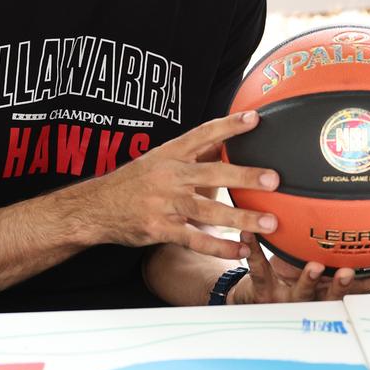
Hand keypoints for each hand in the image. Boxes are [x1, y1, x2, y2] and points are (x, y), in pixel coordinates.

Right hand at [73, 111, 279, 258]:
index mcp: (171, 153)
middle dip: (245, 176)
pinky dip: (219, 246)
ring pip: (208, 210)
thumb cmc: (135, 181)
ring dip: (241, 218)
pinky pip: (194, 239)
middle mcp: (170, 175)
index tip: (255, 118)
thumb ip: (193, 153)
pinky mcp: (159, 229)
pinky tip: (241, 250)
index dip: (229, 126)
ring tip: (269, 223)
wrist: (95, 208)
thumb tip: (226, 140)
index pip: (204, 134)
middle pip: (212, 174)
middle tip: (274, 180)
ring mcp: (164, 203)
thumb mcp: (160, 159)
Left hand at [229, 232, 369, 303]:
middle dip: (343, 284)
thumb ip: (344, 249)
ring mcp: (289, 297)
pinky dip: (254, 251)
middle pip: (334, 294)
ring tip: (312, 265)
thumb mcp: (324, 267)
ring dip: (308, 278)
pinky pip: (259, 269)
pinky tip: (249, 234)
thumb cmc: (296, 277)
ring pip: (302, 290)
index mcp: (331, 289)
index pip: (364, 287)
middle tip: (349, 271)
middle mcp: (314, 297)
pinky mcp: (264, 288)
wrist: (257, 300)